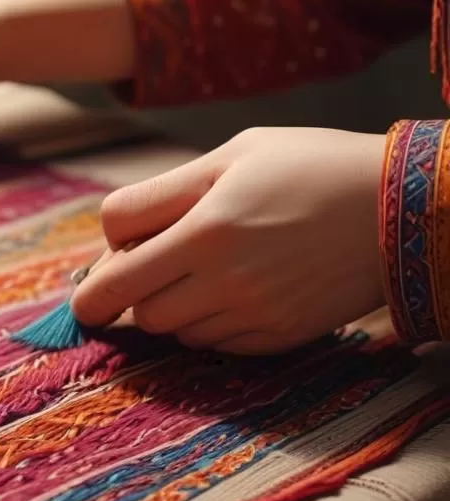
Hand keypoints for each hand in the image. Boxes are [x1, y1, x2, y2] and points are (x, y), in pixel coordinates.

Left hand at [70, 127, 386, 354]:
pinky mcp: (279, 336)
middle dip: (133, 288)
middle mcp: (224, 281)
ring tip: (206, 267)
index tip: (105, 267)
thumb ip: (161, 196)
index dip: (97, 272)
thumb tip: (111, 238)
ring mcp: (253, 314)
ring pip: (173, 330)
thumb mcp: (231, 156)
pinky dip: (209, 322)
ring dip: (171, 305)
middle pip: (137, 309)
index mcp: (205, 230)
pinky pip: (214, 344)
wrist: (404, 207)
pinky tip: (237, 288)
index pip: (111, 275)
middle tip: (153, 262)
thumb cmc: (311, 167)